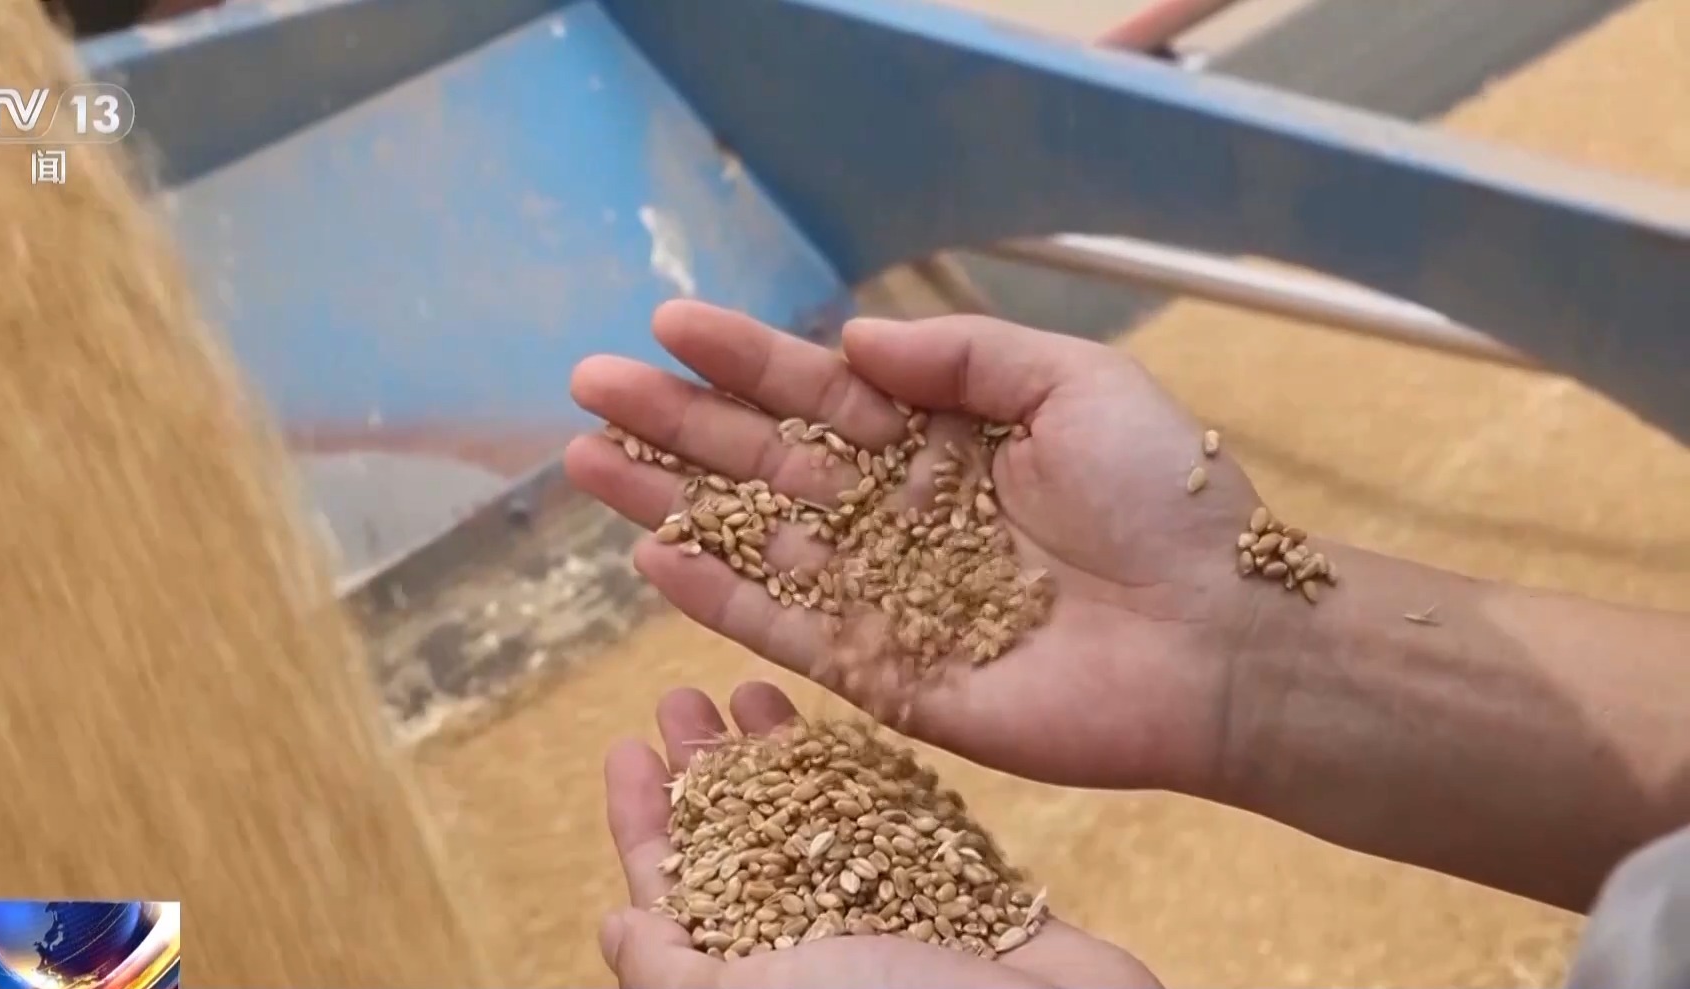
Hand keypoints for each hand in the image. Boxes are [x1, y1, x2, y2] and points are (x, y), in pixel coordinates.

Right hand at [567, 302, 1266, 794]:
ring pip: (755, 541)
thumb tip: (851, 343)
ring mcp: (888, 595)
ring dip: (668, 505)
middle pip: (765, 460)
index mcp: (944, 438)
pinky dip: (720, 598)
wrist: (1220, 637)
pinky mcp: (888, 675)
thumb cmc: (1167, 500)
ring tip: (584, 464)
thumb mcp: (1074, 383)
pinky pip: (786, 630)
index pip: (820, 390)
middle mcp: (902, 513)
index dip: (745, 357)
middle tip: (587, 384)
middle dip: (676, 423)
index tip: (668, 322)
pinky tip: (653, 562)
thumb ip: (959, 357)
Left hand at [600, 684, 1161, 988]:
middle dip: (706, 769)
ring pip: (819, 823)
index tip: (623, 748)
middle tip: (682, 696)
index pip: (676, 891)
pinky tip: (847, 727)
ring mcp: (892, 920)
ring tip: (751, 687)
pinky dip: (872, 775)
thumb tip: (615, 924)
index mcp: (755, 973)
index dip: (644, 821)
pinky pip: (908, 826)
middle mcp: (817, 948)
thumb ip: (673, 968)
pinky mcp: (965, 897)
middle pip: (740, 844)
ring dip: (779, 758)